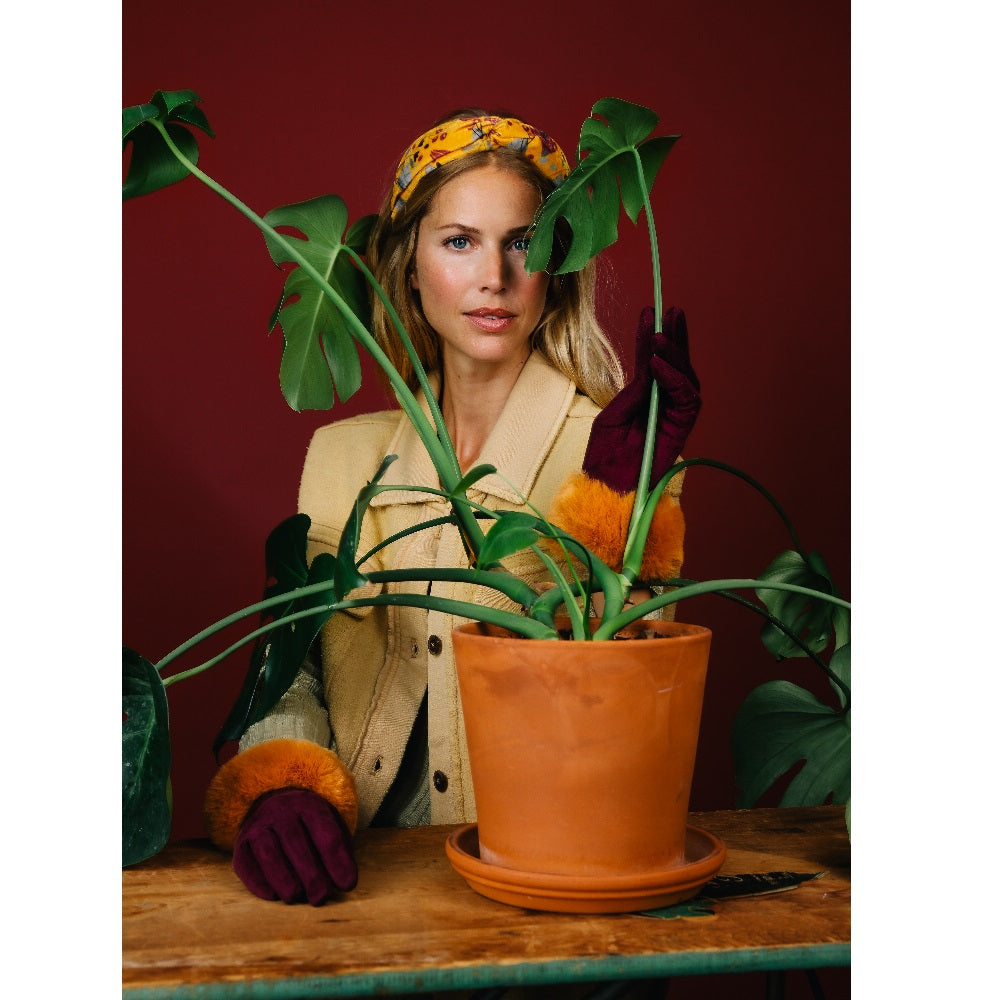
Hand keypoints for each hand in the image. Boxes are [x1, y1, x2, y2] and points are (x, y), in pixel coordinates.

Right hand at [232, 788, 357, 904]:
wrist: (276, 806)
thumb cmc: (311, 826)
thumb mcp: (331, 828)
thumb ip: (339, 852)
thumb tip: (343, 884)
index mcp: (310, 805)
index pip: (326, 833)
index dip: (338, 862)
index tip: (347, 885)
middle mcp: (282, 809)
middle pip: (296, 842)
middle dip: (310, 874)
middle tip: (320, 897)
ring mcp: (259, 824)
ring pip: (268, 852)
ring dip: (282, 878)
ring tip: (295, 897)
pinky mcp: (241, 841)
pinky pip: (245, 862)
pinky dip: (257, 882)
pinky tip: (272, 895)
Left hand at [583, 306, 699, 494]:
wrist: (606, 487)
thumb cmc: (605, 456)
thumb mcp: (613, 414)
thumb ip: (634, 389)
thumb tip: (649, 361)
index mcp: (647, 400)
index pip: (656, 365)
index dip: (655, 340)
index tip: (651, 313)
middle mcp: (665, 406)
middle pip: (678, 366)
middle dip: (675, 337)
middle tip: (669, 311)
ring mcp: (675, 418)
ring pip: (686, 378)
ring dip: (674, 354)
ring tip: (658, 336)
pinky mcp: (682, 430)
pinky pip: (687, 399)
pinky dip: (674, 379)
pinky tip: (658, 364)